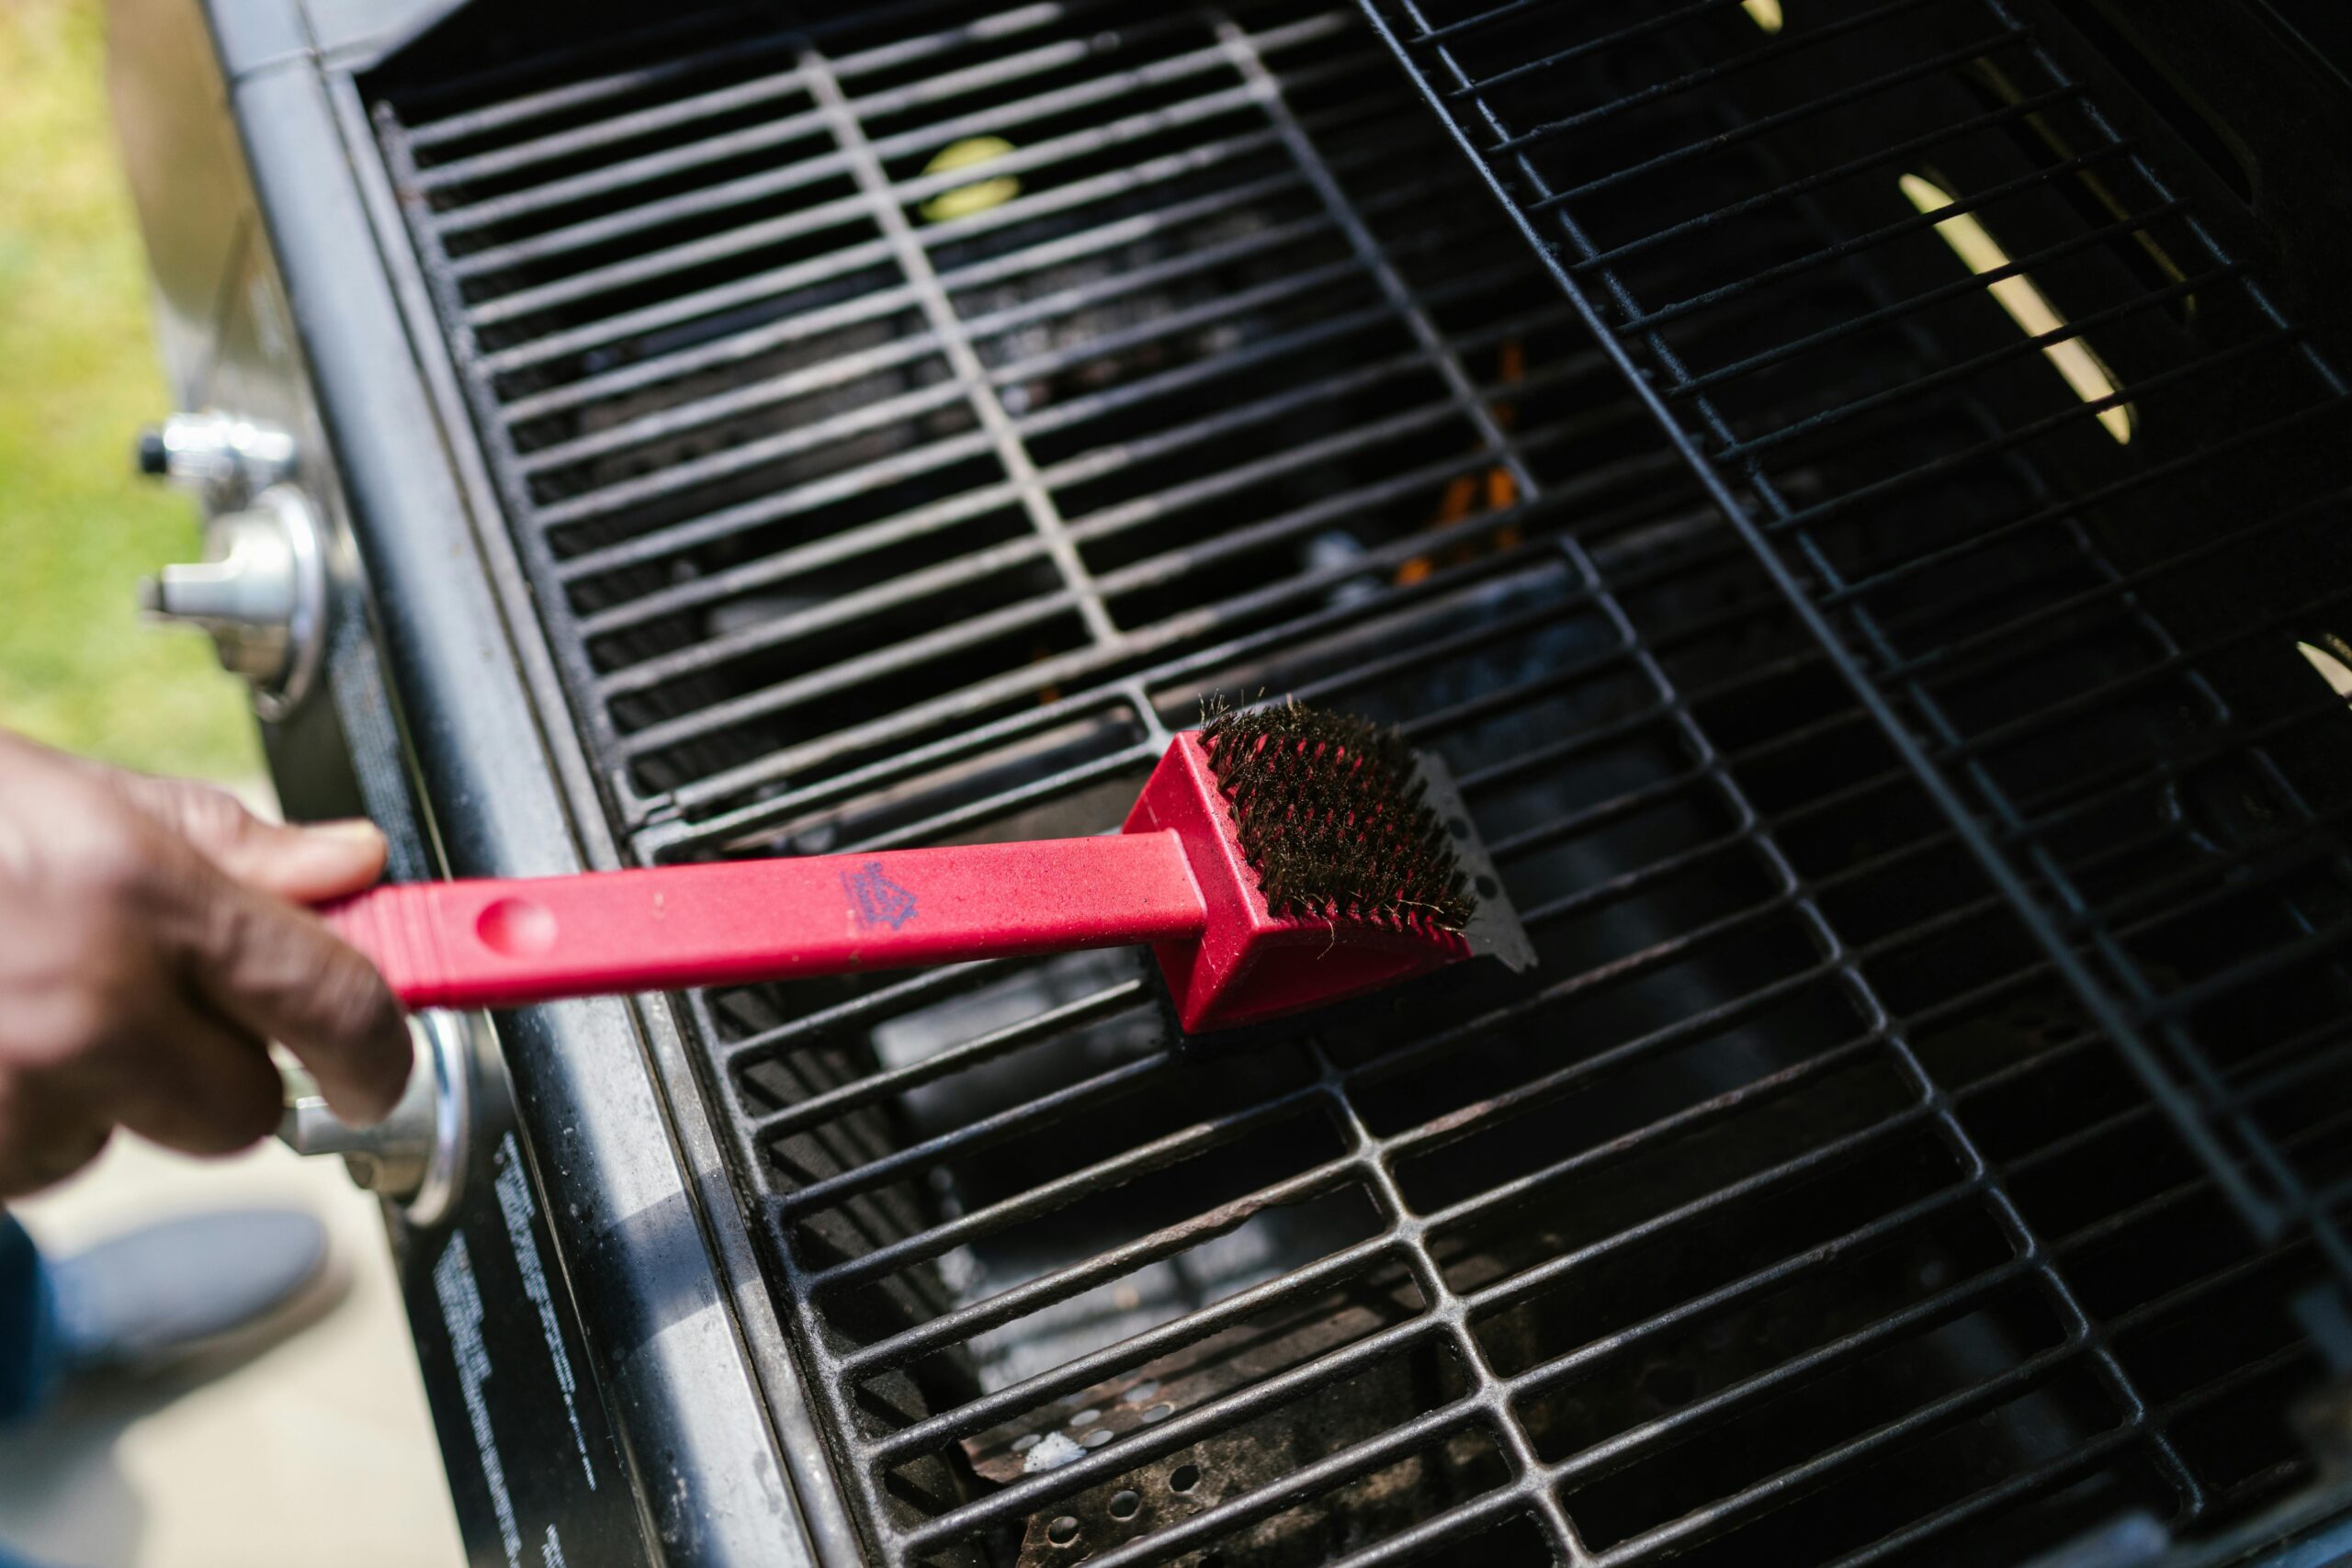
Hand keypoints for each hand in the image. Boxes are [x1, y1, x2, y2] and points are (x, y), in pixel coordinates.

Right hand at [0, 731, 409, 1196]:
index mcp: (140, 895)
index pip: (337, 1004)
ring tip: (8, 1002)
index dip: (379, 1047)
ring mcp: (6, 1093)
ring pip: (124, 1143)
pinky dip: (8, 1125)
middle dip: (213, 1073)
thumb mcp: (64, 791)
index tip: (380, 1064)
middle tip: (147, 1007)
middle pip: (241, 1112)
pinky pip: (27, 1170)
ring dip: (92, 1097)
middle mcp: (85, 1005)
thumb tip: (351, 866)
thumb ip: (222, 842)